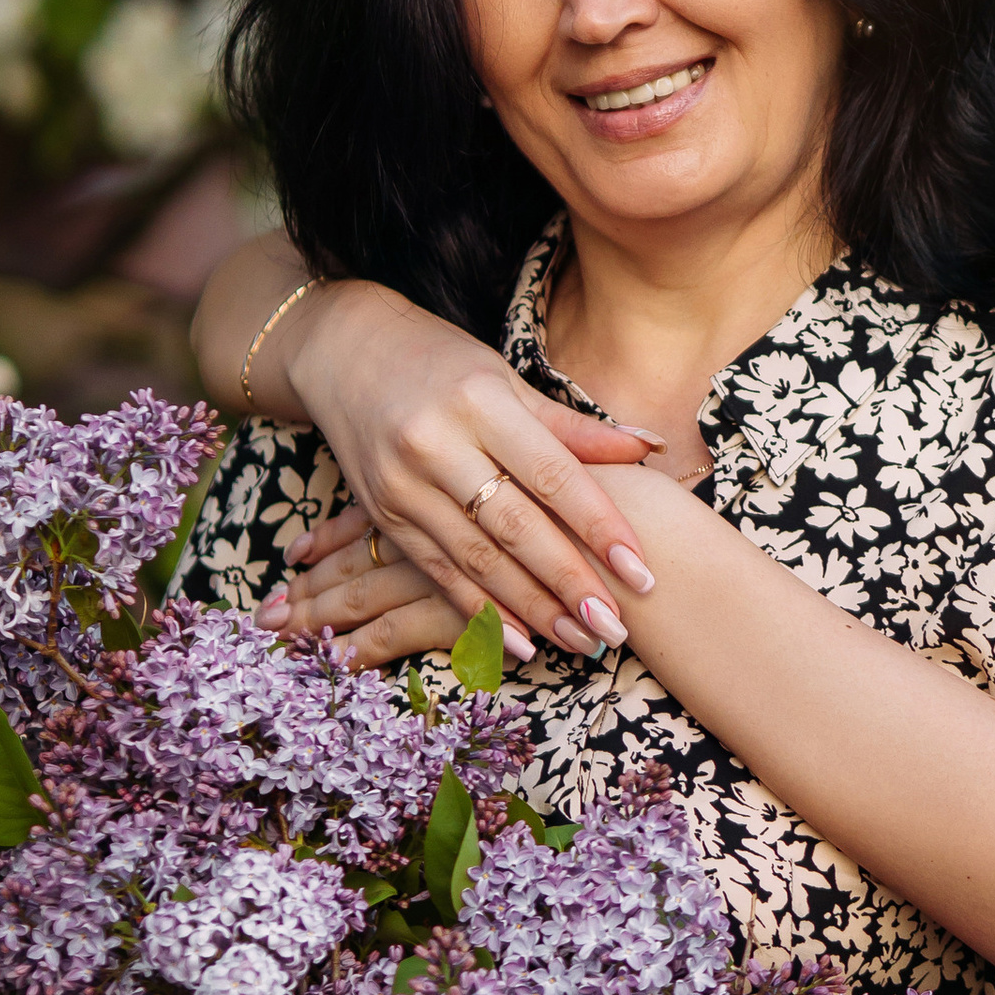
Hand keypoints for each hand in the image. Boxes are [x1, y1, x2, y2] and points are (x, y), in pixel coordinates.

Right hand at [278, 281, 657, 651]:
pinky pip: (438, 572)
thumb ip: (572, 426)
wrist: (344, 352)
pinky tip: (519, 642)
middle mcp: (437, 445)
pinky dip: (480, 611)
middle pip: (515, 527)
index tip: (640, 571)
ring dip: (532, 609)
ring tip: (581, 642)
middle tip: (616, 627)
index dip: (600, 526)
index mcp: (480, 402)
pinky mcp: (383, 514)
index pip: (551, 475)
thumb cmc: (441, 361)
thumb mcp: (505, 379)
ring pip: (477, 559)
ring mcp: (403, 484)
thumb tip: (650, 446)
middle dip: (570, 583)